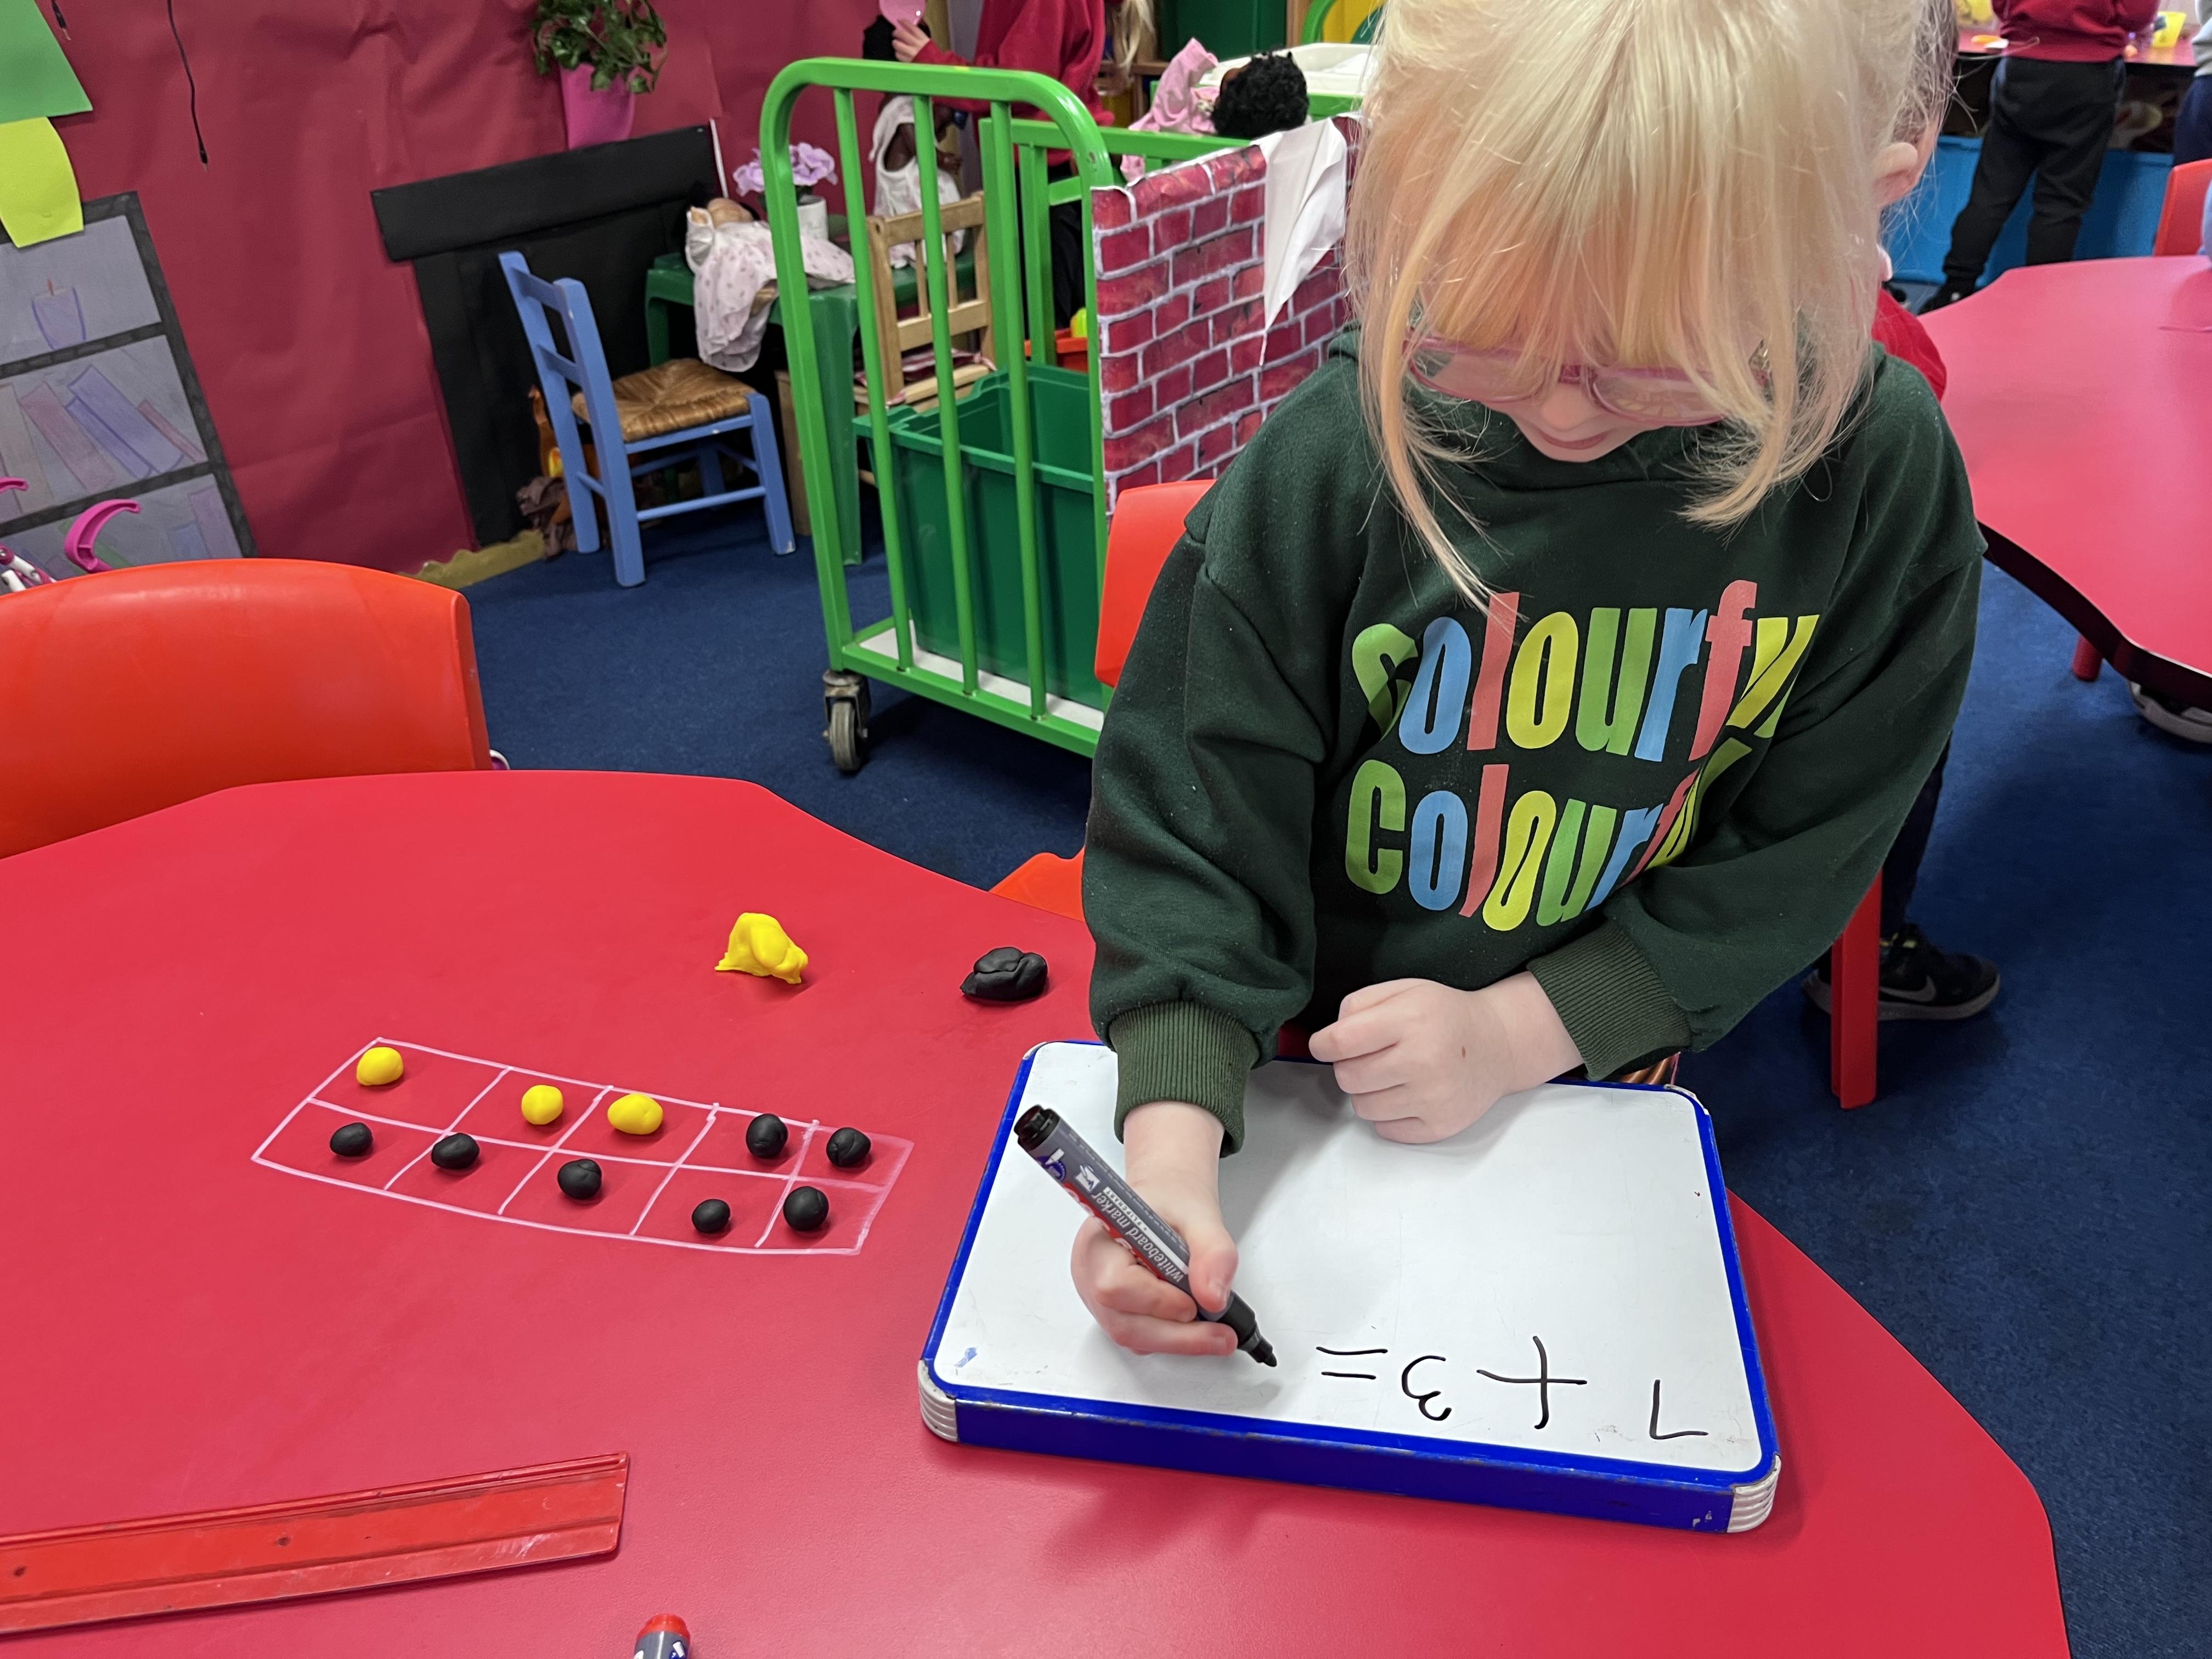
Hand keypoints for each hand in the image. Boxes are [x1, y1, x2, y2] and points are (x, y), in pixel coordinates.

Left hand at [891, 20, 929, 60]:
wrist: (934, 68)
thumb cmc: (931, 56)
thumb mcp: (928, 43)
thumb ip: (919, 37)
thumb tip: (908, 30)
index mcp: (923, 39)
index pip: (912, 27)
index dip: (904, 22)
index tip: (899, 20)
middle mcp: (917, 45)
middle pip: (903, 34)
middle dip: (896, 32)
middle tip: (895, 33)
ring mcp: (912, 53)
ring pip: (898, 45)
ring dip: (895, 43)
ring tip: (896, 43)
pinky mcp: (908, 61)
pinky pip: (899, 55)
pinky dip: (897, 53)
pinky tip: (899, 53)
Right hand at [1070, 1100, 1239, 1356]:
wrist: (1167, 1198)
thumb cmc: (1172, 1200)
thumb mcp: (1200, 1215)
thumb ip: (1213, 1253)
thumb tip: (1214, 1298)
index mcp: (1100, 1240)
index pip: (1115, 1286)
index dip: (1155, 1301)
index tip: (1194, 1303)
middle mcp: (1092, 1272)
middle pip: (1122, 1322)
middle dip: (1176, 1335)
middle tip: (1220, 1334)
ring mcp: (1099, 1295)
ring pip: (1132, 1335)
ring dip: (1178, 1340)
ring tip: (1216, 1331)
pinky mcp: (1116, 1310)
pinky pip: (1140, 1335)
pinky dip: (1172, 1336)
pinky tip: (1197, 1325)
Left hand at [1307, 972, 1582, 1143]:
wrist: (1498, 1044)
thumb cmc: (1446, 1016)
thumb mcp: (1405, 990)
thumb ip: (1359, 1004)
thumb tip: (1329, 1037)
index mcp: (1411, 1020)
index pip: (1341, 1041)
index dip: (1322, 1044)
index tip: (1324, 1045)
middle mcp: (1423, 1061)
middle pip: (1347, 1078)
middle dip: (1348, 1066)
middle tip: (1369, 1057)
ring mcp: (1433, 1098)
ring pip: (1362, 1108)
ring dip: (1367, 1092)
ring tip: (1391, 1075)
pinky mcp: (1439, 1126)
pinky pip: (1386, 1130)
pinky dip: (1388, 1115)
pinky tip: (1406, 1094)